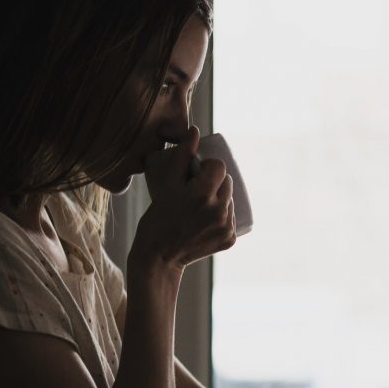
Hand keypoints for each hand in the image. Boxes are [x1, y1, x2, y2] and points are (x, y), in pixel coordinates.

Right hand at [134, 127, 235, 268]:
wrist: (159, 256)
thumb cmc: (157, 218)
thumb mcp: (166, 184)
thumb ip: (181, 156)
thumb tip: (195, 130)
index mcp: (202, 194)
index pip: (219, 167)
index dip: (208, 167)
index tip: (196, 174)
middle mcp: (219, 211)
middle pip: (227, 182)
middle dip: (214, 182)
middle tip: (196, 190)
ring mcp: (226, 227)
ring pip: (230, 200)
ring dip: (219, 198)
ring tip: (200, 205)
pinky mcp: (230, 240)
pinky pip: (231, 218)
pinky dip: (222, 216)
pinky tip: (207, 219)